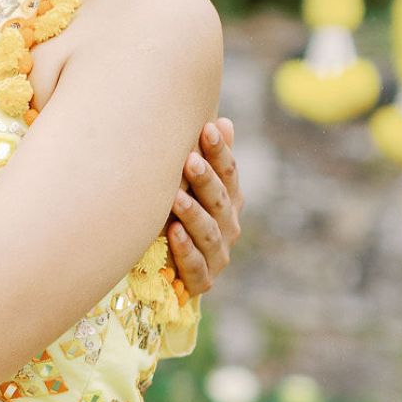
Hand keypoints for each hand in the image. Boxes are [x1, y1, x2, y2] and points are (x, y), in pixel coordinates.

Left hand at [165, 117, 241, 295]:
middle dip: (205, 179)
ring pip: (208, 231)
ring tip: (176, 198)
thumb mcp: (192, 189)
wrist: (174, 275)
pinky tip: (172, 233)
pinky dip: (184, 250)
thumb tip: (223, 121)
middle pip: (220, 200)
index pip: (229, 173)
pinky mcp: (202, 280)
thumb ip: (208, 160)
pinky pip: (195, 265)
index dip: (220, 152)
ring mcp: (217, 254)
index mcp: (229, 201)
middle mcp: (228, 226)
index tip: (206, 128)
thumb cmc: (180, 219)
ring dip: (193, 214)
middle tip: (189, 159)